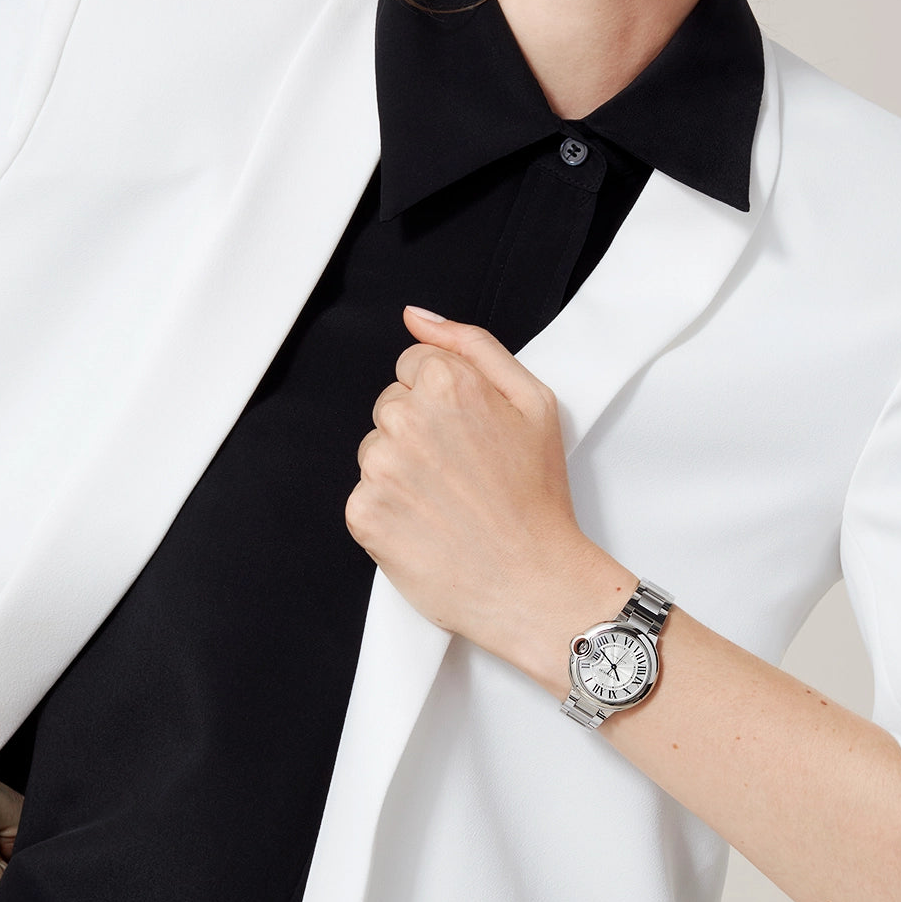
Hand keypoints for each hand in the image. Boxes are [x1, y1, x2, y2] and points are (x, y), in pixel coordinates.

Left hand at [346, 305, 612, 676]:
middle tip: (463, 471)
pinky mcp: (363, 512)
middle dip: (420, 429)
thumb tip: (416, 316)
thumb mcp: (533, 401)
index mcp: (447, 384)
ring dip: (402, 469)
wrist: (533, 584)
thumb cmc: (537, 498)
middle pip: (391, 404)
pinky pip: (364, 494)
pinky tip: (426, 524)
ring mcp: (380, 467)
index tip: (468, 431)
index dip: (445, 398)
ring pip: (376, 448)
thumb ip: (471, 344)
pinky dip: (389, 510)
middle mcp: (406, 419)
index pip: (414, 365)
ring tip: (448, 501)